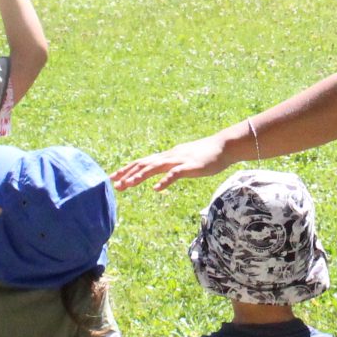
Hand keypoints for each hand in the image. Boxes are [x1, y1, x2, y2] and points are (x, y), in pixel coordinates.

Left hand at [112, 133, 234, 191]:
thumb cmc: (204, 155)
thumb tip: (160, 178)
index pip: (141, 162)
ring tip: (127, 185)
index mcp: (166, 156)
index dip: (126, 169)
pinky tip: (156, 189)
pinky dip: (165, 181)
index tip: (112, 177)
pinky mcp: (190, 166)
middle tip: (113, 183)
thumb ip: (171, 168)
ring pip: (155, 167)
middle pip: (143, 164)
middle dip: (127, 173)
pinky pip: (175, 174)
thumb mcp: (183, 161)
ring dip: (139, 176)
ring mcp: (179, 160)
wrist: (223, 147)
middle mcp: (169, 157)